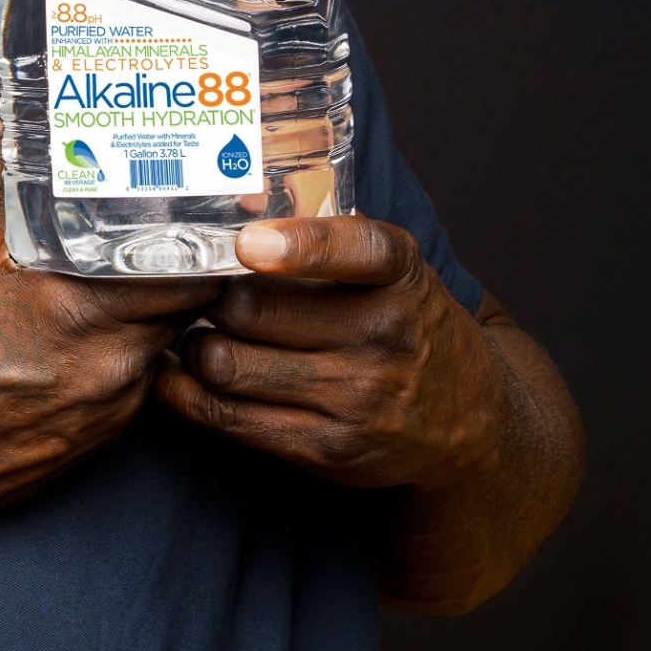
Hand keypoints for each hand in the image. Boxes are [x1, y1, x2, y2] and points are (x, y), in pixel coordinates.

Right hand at [0, 116, 219, 520]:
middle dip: (183, 266)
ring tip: (134, 272)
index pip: (185, 270)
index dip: (198, 237)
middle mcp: (109, 365)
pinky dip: (132, 349)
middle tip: (171, 232)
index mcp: (78, 312)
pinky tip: (98, 327)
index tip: (198, 210)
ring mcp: (110, 409)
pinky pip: (141, 381)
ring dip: (157, 308)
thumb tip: (12, 124)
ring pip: (165, 342)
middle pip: (188, 305)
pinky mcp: (102, 438)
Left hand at [154, 216, 505, 490]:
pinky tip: (179, 374)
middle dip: (212, 298)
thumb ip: (331, 234)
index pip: (357, 250)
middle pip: (254, 311)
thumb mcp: (394, 270)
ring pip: (229, 366)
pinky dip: (187, 393)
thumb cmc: (410, 325)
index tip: (248, 244)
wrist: (471, 422)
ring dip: (197, 347)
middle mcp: (384, 335)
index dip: (299, 246)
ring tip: (198, 334)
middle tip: (199, 292)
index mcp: (401, 276)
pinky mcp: (329, 449)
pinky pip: (229, 419)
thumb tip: (242, 201)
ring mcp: (358, 398)